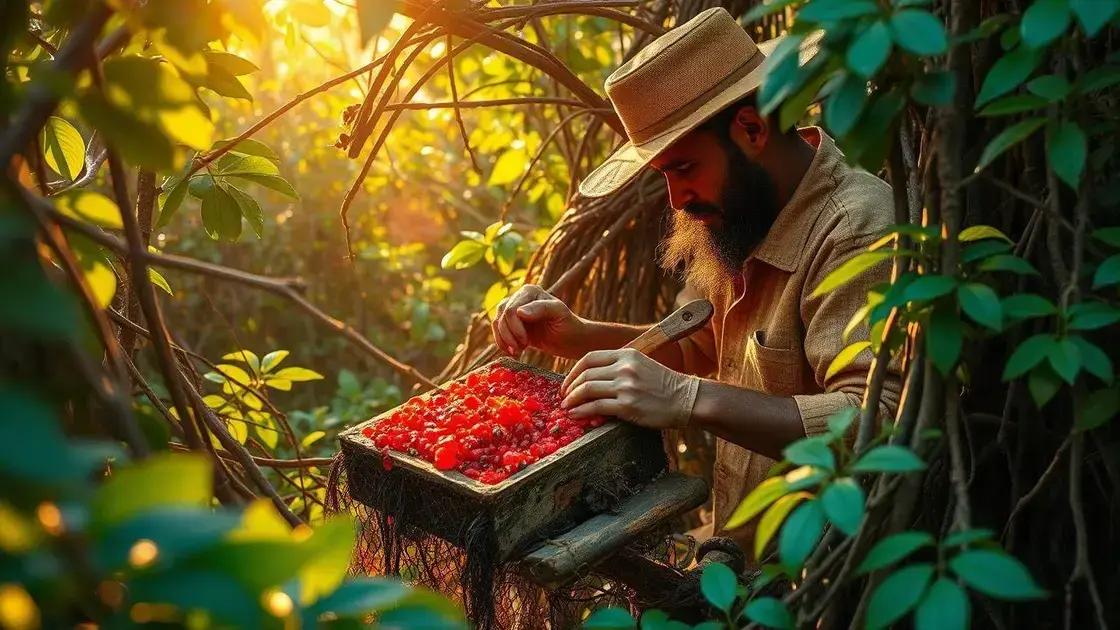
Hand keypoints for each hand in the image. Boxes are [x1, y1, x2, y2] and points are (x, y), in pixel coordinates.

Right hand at [491, 284, 584, 356]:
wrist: (570, 339)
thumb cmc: (569, 325)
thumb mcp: (559, 313)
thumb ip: (541, 308)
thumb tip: (519, 312)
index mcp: (530, 291)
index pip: (511, 310)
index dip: (515, 328)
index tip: (526, 343)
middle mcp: (519, 297)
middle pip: (502, 316)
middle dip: (509, 336)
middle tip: (521, 349)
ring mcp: (514, 310)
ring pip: (497, 323)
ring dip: (505, 340)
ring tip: (518, 351)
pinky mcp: (512, 323)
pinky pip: (498, 331)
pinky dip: (502, 343)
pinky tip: (514, 351)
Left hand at [560, 348, 699, 428]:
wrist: (687, 399)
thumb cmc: (664, 385)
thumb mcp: (641, 365)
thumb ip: (619, 367)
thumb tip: (592, 378)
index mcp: (627, 354)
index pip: (589, 358)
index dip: (573, 371)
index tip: (567, 383)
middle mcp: (624, 367)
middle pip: (585, 374)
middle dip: (569, 387)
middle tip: (563, 398)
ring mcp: (626, 386)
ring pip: (587, 390)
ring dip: (572, 400)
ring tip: (566, 407)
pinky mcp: (628, 406)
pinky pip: (596, 407)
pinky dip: (581, 411)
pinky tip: (576, 415)